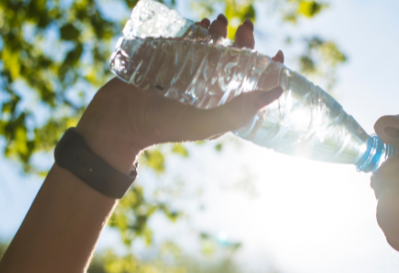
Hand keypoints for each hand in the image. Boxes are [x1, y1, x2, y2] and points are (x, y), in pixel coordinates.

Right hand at [75, 15, 284, 172]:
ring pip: (212, 48)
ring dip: (220, 32)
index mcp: (220, 107)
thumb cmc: (164, 126)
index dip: (266, 69)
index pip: (250, 85)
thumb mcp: (207, 123)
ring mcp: (186, 74)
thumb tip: (279, 91)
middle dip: (243, 41)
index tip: (276, 52)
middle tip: (246, 26)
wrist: (119, 120)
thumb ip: (240, 110)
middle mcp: (206, 90)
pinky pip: (186, 42)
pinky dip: (196, 31)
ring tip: (220, 21)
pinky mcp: (167, 62)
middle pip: (233, 61)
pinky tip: (201, 25)